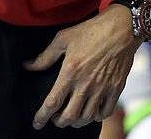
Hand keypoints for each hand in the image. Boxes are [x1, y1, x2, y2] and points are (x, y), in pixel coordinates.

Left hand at [26, 5, 139, 128]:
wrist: (123, 27)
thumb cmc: (92, 30)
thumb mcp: (64, 38)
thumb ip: (45, 56)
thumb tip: (28, 66)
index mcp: (70, 71)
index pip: (52, 103)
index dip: (42, 116)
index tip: (37, 123)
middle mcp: (86, 84)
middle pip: (69, 116)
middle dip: (58, 122)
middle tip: (55, 119)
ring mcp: (102, 88)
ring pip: (86, 117)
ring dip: (76, 121)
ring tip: (72, 116)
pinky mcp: (116, 88)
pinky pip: (105, 112)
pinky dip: (96, 117)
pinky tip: (91, 112)